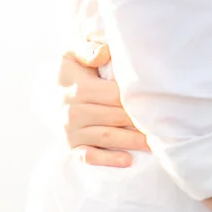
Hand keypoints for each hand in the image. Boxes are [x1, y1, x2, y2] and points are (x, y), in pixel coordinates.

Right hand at [57, 45, 149, 167]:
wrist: (47, 96)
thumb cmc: (72, 73)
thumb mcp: (73, 55)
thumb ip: (89, 50)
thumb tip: (105, 53)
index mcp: (77, 86)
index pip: (113, 94)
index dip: (134, 99)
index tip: (155, 102)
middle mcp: (71, 110)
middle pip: (114, 116)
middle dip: (138, 121)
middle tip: (163, 124)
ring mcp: (70, 131)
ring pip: (106, 137)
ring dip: (132, 141)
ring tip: (155, 143)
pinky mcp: (70, 147)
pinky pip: (89, 156)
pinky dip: (108, 160)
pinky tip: (128, 160)